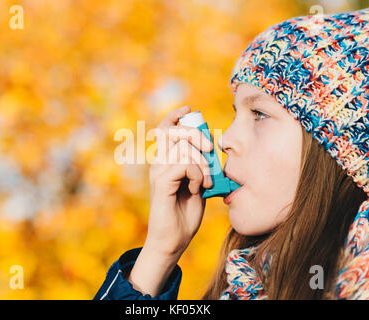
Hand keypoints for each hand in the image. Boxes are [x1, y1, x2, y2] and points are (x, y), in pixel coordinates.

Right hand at [145, 106, 212, 257]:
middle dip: (196, 135)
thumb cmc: (185, 214)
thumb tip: (210, 147)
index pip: (166, 129)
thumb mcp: (198, 184)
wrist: (172, 240)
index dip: (175, 116)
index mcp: (165, 161)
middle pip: (174, 131)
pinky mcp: (161, 182)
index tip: (189, 110)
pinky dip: (197, 175)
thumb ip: (200, 165)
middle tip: (209, 152)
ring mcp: (158, 172)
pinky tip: (197, 189)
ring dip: (202, 163)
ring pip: (183, 148)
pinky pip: (184, 165)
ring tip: (206, 182)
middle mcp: (159, 163)